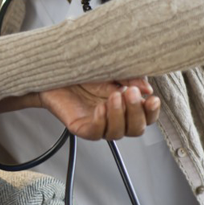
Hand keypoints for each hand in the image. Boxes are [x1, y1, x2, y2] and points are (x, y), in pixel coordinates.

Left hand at [38, 78, 160, 140]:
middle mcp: (112, 118)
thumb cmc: (80, 71)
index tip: (152, 99)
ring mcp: (97, 124)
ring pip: (117, 133)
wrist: (50, 71)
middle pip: (136, 129)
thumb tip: (147, 89)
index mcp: (123, 105)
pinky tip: (100, 108)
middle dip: (136, 112)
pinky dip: (101, 121)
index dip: (152, 112)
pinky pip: (95, 132)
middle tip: (131, 93)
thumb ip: (129, 78)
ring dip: (119, 115)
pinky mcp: (81, 128)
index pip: (146, 117)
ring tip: (114, 96)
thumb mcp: (109, 71)